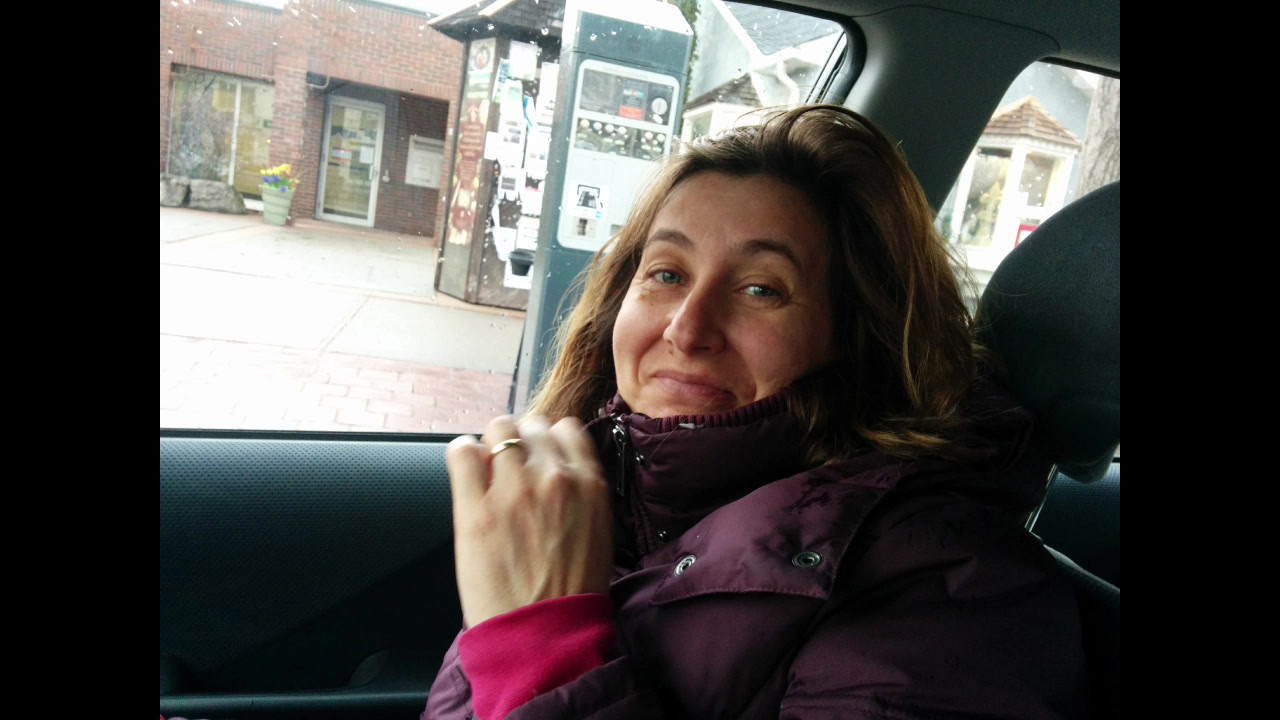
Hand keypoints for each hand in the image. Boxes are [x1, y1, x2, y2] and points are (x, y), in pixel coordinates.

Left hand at [446, 415, 612, 627]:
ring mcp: (513, 490)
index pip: (566, 429)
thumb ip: (580, 493)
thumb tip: (556, 468)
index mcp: (589, 484)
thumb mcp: (597, 532)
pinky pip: (462, 453)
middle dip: (520, 442)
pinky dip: (462, 454)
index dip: (548, 440)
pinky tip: (466, 470)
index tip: (539, 454)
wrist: (546, 636)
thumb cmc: (573, 593)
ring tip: (487, 470)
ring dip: (492, 445)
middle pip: (530, 425)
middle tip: (510, 468)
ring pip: (497, 430)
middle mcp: (553, 478)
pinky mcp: (475, 509)